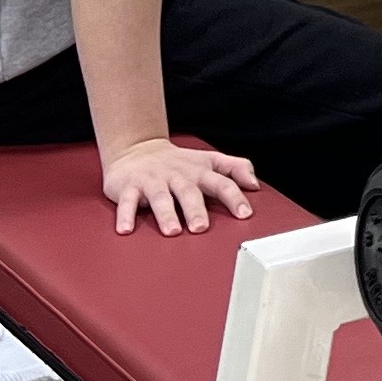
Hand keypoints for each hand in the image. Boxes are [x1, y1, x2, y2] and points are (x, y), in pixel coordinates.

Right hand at [102, 136, 260, 234]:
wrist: (137, 148)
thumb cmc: (179, 162)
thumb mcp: (210, 160)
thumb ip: (235, 168)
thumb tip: (255, 184)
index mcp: (199, 172)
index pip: (222, 182)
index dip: (234, 197)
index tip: (245, 214)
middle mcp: (177, 176)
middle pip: (189, 192)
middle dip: (196, 209)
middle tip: (201, 228)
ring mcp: (153, 181)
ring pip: (160, 198)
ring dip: (166, 214)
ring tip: (172, 231)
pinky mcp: (128, 187)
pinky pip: (126, 202)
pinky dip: (126, 216)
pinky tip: (126, 230)